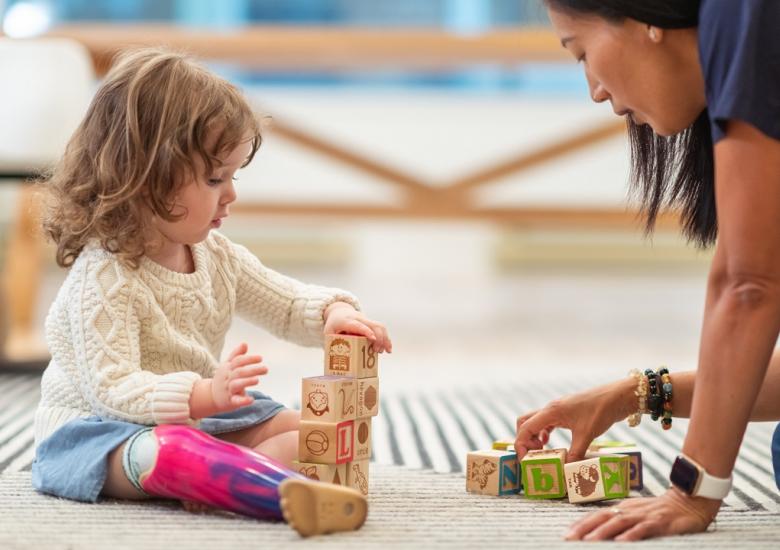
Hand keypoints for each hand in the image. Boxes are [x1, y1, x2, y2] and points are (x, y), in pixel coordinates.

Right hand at [211, 342, 267, 411]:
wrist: (210, 397)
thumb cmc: (223, 378)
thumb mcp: (227, 365)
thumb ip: (236, 355)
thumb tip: (245, 343)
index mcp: (228, 368)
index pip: (238, 361)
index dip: (249, 359)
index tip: (260, 358)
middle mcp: (228, 378)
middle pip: (239, 372)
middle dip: (252, 370)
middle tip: (266, 369)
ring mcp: (228, 390)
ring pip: (236, 385)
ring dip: (246, 382)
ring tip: (257, 380)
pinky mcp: (230, 401)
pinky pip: (236, 401)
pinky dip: (243, 401)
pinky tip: (251, 400)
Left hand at [323, 302, 391, 352]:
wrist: (339, 312)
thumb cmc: (333, 325)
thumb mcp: (328, 333)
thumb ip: (331, 344)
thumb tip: (332, 360)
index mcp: (347, 321)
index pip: (358, 325)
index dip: (366, 331)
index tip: (372, 338)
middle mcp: (359, 319)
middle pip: (373, 325)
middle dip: (378, 338)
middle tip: (377, 351)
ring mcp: (366, 320)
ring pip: (379, 326)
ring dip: (385, 338)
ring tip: (387, 351)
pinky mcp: (371, 323)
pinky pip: (381, 328)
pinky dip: (386, 338)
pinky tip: (388, 348)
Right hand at [515, 377, 635, 460]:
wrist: (616, 397)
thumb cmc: (600, 411)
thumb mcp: (587, 435)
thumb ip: (575, 453)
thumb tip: (566, 470)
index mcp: (551, 412)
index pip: (525, 427)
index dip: (521, 444)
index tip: (526, 460)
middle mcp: (551, 409)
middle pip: (525, 422)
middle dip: (524, 440)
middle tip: (534, 455)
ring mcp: (558, 410)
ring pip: (536, 423)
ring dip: (534, 437)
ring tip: (542, 452)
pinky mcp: (566, 413)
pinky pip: (547, 423)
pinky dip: (544, 434)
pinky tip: (550, 443)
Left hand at [565, 487, 720, 540]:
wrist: (689, 501)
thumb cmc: (660, 511)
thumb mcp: (638, 515)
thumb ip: (621, 522)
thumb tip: (600, 533)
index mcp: (622, 508)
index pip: (597, 515)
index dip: (581, 524)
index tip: (566, 534)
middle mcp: (629, 510)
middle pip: (602, 517)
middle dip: (584, 528)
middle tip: (569, 539)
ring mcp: (643, 515)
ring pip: (618, 523)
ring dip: (602, 532)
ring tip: (588, 541)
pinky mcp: (659, 522)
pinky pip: (643, 529)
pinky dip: (631, 535)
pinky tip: (622, 542)